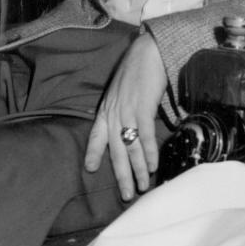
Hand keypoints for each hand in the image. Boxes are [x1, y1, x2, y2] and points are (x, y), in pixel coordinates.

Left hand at [84, 33, 168, 200]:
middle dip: (121, 174)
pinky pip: (144, 137)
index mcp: (106, 108)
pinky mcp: (142, 108)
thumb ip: (123, 105)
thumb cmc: (139, 67)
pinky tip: (153, 165)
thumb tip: (131, 120)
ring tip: (142, 186)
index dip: (94, 153)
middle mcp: (113, 113)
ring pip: (130, 148)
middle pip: (115, 151)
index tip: (91, 169)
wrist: (149, 51)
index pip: (97, 135)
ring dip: (138, 170)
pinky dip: (149, 153)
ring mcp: (126, 111)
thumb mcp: (123, 89)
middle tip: (126, 194)